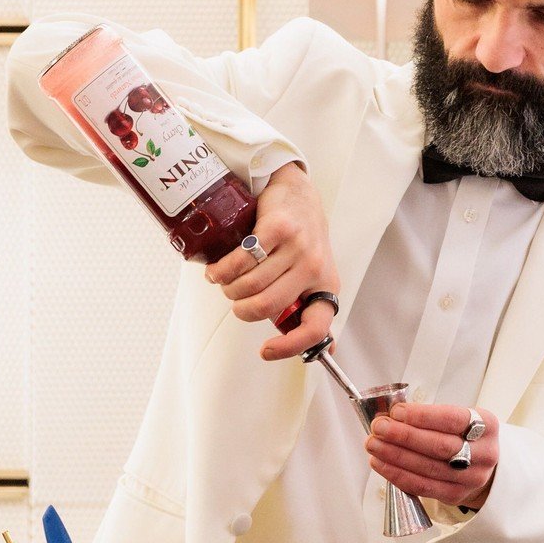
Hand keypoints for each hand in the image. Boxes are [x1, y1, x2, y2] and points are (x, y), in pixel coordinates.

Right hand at [204, 163, 340, 360]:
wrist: (297, 191)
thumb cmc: (300, 238)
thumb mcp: (309, 272)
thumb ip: (302, 304)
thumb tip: (316, 351)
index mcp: (325, 285)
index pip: (315, 327)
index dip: (289, 347)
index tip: (264, 351)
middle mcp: (314, 267)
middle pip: (266, 306)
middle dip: (240, 309)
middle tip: (234, 299)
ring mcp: (298, 246)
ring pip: (250, 285)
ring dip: (227, 288)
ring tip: (224, 280)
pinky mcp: (278, 228)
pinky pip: (241, 261)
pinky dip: (222, 270)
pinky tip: (217, 269)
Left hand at [365, 403, 498, 509]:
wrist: (481, 465)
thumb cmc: (464, 436)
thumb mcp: (459, 418)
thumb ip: (430, 416)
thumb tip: (391, 416)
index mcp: (487, 425)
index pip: (452, 419)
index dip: (422, 416)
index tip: (397, 412)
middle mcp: (484, 453)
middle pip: (439, 446)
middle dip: (403, 436)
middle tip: (379, 427)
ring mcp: (471, 478)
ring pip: (427, 468)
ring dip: (394, 455)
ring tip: (373, 444)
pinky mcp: (455, 495)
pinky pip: (421, 487)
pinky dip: (397, 474)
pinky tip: (380, 463)